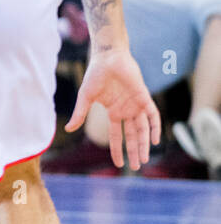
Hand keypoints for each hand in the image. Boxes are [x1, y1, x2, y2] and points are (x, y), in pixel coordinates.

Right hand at [66, 47, 160, 169]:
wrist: (108, 57)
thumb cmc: (95, 74)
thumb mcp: (86, 97)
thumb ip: (80, 113)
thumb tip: (68, 130)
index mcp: (113, 111)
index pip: (116, 135)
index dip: (117, 149)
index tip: (119, 164)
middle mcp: (126, 110)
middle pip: (132, 135)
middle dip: (134, 151)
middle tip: (138, 166)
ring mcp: (136, 104)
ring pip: (143, 129)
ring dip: (144, 143)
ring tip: (144, 158)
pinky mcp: (144, 97)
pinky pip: (152, 115)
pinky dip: (154, 127)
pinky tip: (154, 139)